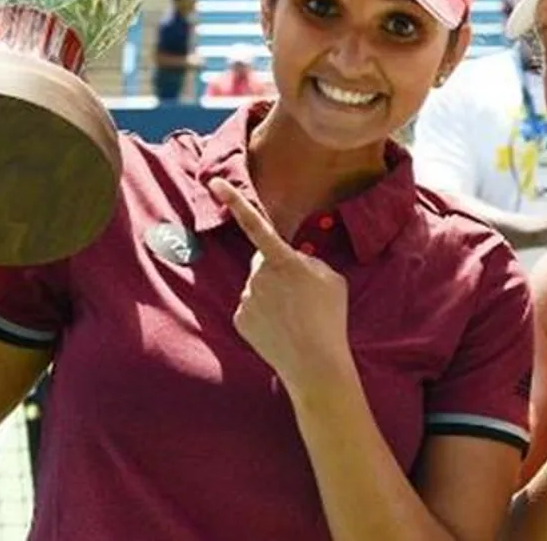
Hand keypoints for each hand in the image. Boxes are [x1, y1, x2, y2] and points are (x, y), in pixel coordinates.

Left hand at [209, 178, 352, 390]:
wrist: (315, 363)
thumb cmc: (329, 317)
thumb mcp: (332, 278)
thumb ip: (308, 261)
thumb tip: (292, 261)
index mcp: (283, 260)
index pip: (256, 224)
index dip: (236, 200)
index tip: (215, 182)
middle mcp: (259, 276)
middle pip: (263, 261)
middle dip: (277, 270)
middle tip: (302, 294)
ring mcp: (246, 298)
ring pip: (257, 285)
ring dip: (273, 294)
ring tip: (296, 315)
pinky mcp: (239, 319)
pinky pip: (251, 307)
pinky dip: (264, 315)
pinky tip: (282, 328)